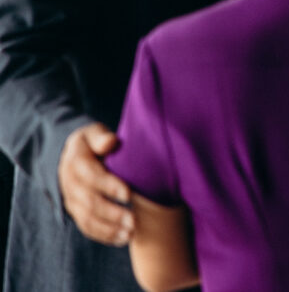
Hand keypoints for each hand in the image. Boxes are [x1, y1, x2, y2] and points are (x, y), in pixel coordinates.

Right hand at [58, 122, 132, 245]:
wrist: (70, 155)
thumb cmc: (92, 142)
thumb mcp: (93, 133)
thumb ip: (102, 137)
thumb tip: (111, 142)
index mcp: (76, 162)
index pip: (91, 176)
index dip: (109, 186)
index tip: (129, 194)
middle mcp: (70, 184)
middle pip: (89, 202)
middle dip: (112, 213)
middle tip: (134, 220)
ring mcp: (71, 200)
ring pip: (87, 219)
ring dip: (109, 229)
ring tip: (130, 233)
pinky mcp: (75, 211)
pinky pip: (87, 227)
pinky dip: (104, 235)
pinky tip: (122, 240)